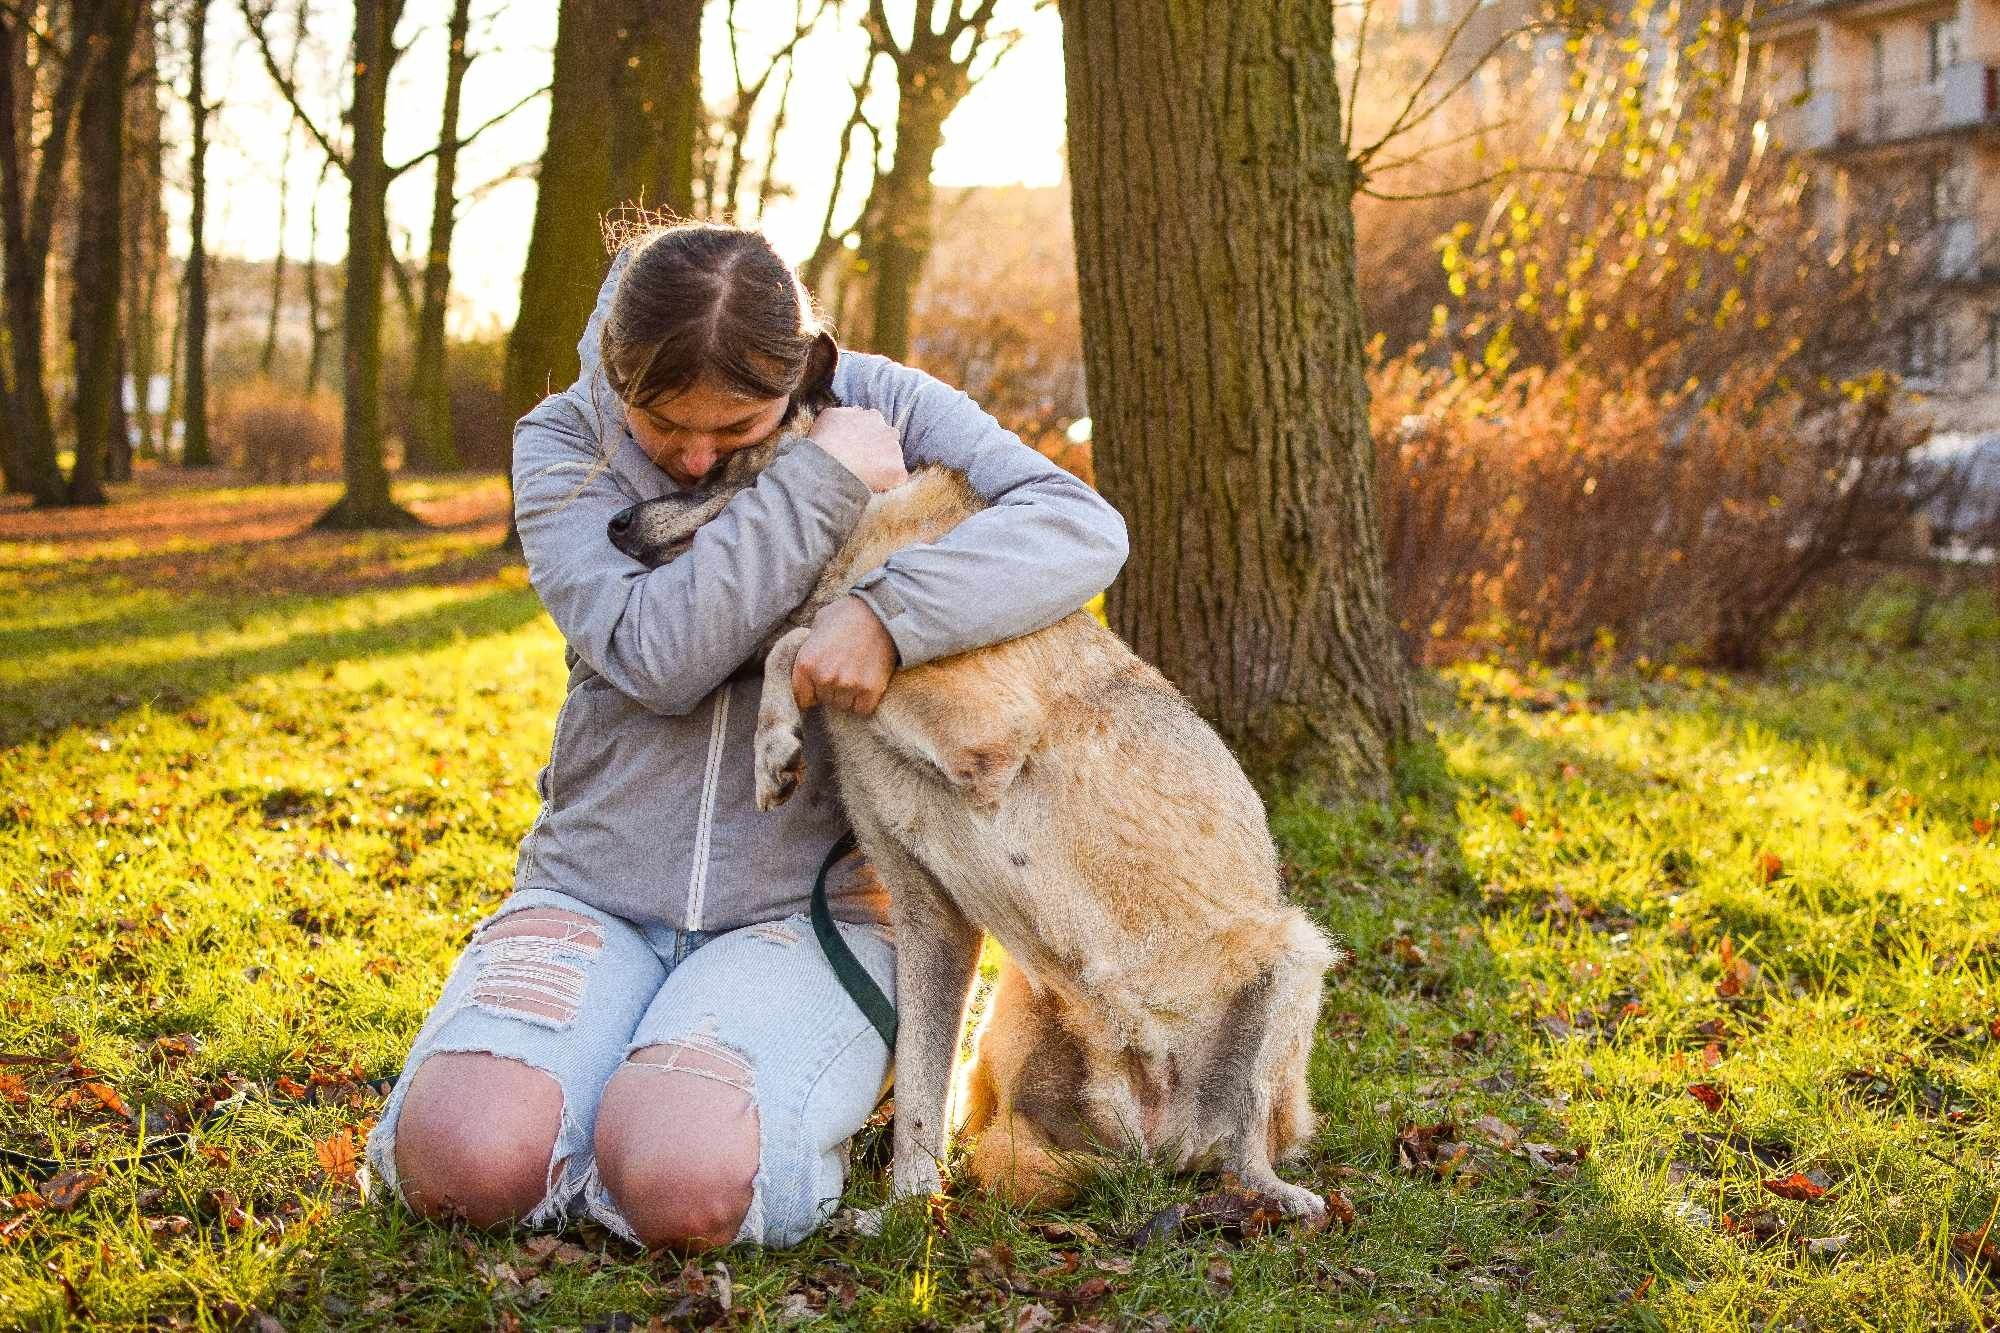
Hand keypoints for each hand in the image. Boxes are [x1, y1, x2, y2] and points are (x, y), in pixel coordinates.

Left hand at [793, 596, 896, 714]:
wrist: (882, 613)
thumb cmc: (848, 614)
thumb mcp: (818, 624)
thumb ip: (808, 648)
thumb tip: (807, 662)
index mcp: (806, 663)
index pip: (801, 697)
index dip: (811, 692)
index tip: (818, 688)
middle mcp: (824, 677)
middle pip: (824, 701)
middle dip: (831, 690)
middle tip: (842, 671)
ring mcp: (847, 685)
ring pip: (843, 705)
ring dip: (848, 696)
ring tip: (855, 675)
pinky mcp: (870, 690)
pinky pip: (862, 709)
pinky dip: (864, 701)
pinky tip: (866, 684)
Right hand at [809, 407, 907, 492]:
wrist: (828, 464)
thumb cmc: (824, 439)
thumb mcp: (831, 414)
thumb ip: (848, 412)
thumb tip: (858, 412)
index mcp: (874, 417)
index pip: (877, 425)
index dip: (868, 436)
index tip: (859, 445)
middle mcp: (889, 431)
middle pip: (890, 440)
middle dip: (880, 448)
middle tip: (864, 461)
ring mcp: (895, 452)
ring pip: (895, 459)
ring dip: (885, 465)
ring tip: (866, 474)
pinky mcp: (897, 472)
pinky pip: (898, 478)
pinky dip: (889, 482)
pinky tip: (874, 485)